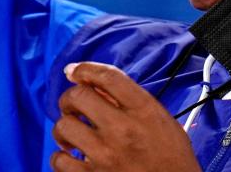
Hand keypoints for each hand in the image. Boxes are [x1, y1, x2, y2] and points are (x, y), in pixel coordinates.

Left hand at [52, 62, 202, 171]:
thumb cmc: (170, 156)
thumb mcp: (160, 119)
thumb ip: (131, 100)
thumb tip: (97, 86)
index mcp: (143, 110)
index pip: (108, 76)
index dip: (85, 69)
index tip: (74, 71)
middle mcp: (123, 129)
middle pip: (79, 96)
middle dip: (69, 98)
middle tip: (72, 107)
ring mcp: (106, 154)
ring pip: (64, 126)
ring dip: (63, 128)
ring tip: (70, 134)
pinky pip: (59, 161)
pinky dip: (60, 157)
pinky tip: (70, 157)